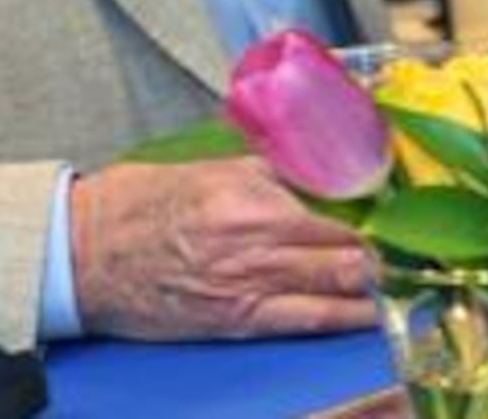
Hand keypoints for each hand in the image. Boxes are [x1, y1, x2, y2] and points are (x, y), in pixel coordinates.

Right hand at [70, 158, 376, 339]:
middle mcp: (258, 238)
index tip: (396, 209)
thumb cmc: (142, 205)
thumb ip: (271, 172)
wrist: (86, 254)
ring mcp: (249, 283)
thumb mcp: (212, 170)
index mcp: (252, 193)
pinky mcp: (237, 319)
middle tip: (402, 246)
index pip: (338, 201)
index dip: (374, 207)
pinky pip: (307, 320)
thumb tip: (321, 168)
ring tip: (392, 278)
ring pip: (337, 283)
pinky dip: (345, 317)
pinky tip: (368, 315)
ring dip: (372, 282)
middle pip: (348, 244)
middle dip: (381, 248)